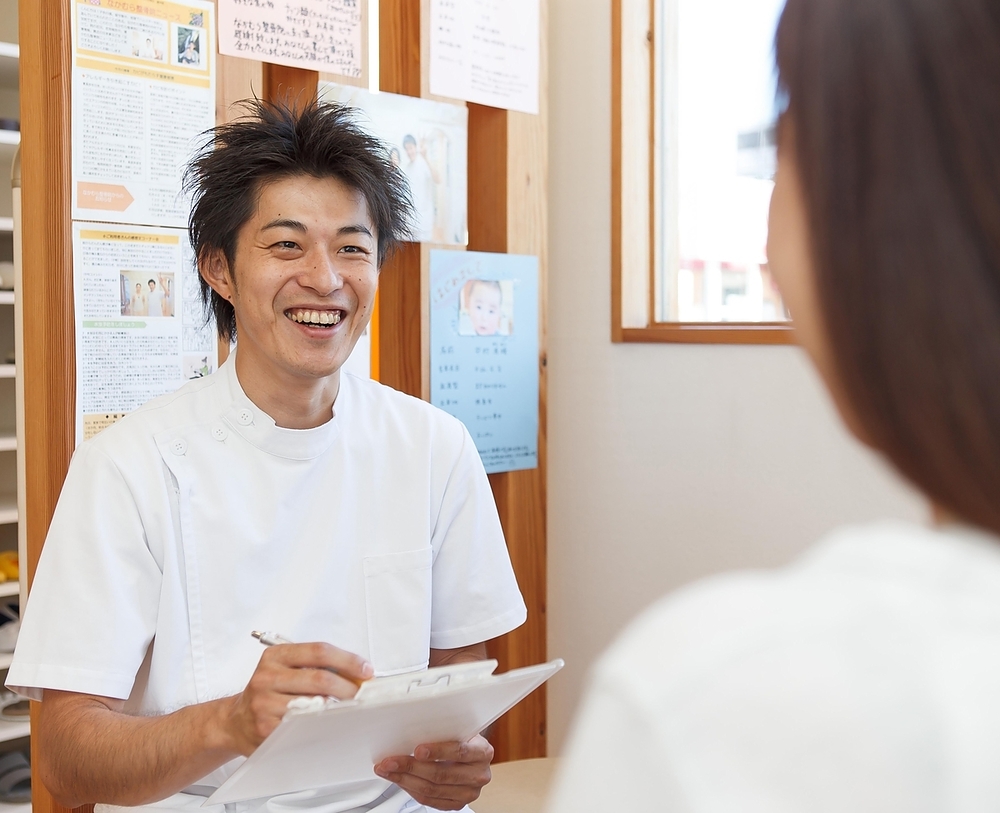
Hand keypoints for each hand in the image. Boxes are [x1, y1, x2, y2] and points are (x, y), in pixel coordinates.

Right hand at [224, 643, 373, 754]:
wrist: (235, 721)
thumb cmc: (268, 692)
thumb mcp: (284, 668)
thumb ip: (315, 665)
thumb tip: (356, 672)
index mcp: (275, 656)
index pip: (319, 651)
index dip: (348, 660)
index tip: (365, 669)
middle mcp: (267, 677)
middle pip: (320, 678)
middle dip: (348, 687)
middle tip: (361, 693)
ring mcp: (265, 704)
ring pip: (314, 704)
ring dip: (338, 707)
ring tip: (348, 708)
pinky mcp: (266, 728)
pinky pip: (303, 726)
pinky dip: (322, 724)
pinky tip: (329, 723)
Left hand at [374, 734, 493, 809]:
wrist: (473, 755)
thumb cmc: (463, 739)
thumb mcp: (460, 729)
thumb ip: (444, 730)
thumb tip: (413, 726)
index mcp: (483, 752)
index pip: (459, 751)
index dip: (437, 751)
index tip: (417, 749)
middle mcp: (479, 775)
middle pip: (441, 774)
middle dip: (411, 767)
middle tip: (391, 761)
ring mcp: (469, 792)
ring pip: (431, 790)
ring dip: (404, 780)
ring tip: (388, 771)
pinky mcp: (457, 804)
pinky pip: (429, 800)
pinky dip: (411, 789)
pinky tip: (400, 780)